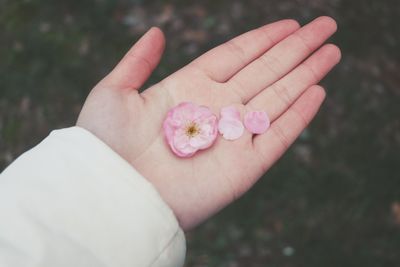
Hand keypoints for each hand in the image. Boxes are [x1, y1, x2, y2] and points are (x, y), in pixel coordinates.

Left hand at [77, 16, 340, 229]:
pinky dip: (300, 115)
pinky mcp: (244, 167)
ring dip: (306, 74)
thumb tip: (158, 31)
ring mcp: (233, 137)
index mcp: (189, 88)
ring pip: (279, 97)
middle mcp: (216, 109)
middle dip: (297, 48)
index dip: (264, 38)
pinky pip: (279, 137)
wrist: (112, 194)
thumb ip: (138, 62)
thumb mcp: (114, 93)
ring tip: (331, 51)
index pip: (237, 55)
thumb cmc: (105, 144)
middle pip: (266, 71)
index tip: (290, 24)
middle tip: (326, 26)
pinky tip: (318, 92)